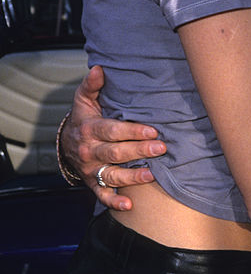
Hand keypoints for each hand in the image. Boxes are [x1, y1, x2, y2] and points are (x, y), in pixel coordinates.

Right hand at [61, 65, 165, 209]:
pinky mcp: (92, 183)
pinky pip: (102, 194)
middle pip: (115, 153)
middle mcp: (89, 151)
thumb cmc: (83, 118)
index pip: (112, 131)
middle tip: (161, 148)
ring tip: (152, 174)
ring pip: (112, 174)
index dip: (132, 131)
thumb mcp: (84, 100)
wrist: (66, 143)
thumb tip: (100, 68)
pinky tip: (129, 205)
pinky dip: (114, 201)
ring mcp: (90, 169)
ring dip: (132, 176)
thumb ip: (92, 85)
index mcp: (89, 129)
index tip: (153, 130)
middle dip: (139, 150)